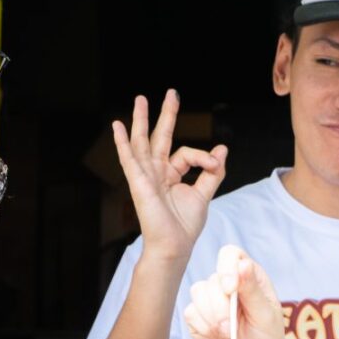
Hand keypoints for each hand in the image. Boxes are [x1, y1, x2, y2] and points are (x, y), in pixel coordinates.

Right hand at [112, 90, 226, 261]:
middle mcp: (156, 172)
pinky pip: (129, 158)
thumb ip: (212, 171)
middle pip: (160, 137)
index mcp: (171, 175)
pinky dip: (122, 142)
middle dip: (166, 115)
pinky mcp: (139, 182)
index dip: (204, 156)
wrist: (174, 246)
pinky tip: (117, 126)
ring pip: (142, 142)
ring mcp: (146, 176)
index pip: (186, 153)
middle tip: (172, 93)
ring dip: (141, 120)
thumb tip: (222, 149)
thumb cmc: (185, 226)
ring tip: (140, 99)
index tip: (215, 162)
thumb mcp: (204, 194)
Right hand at [183, 245, 286, 338]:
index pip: (230, 255)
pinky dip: (203, 325)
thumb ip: (252, 290)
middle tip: (231, 326)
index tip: (230, 288)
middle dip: (220, 304)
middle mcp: (228, 284)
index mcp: (249, 277)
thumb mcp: (266, 316)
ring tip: (227, 333)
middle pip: (213, 278)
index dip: (227, 268)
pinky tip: (215, 335)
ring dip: (211, 315)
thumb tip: (242, 264)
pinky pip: (191, 311)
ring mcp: (210, 300)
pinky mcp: (197, 317)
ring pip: (198, 292)